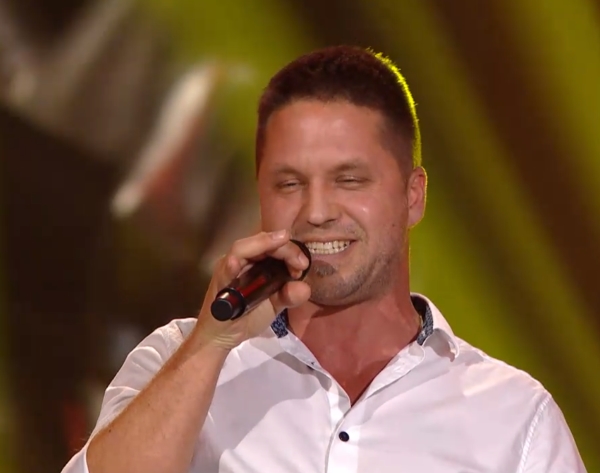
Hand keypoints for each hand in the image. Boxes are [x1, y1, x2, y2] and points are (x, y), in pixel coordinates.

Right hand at [193, 230, 310, 349]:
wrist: (223, 337)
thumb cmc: (247, 317)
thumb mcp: (274, 305)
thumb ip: (290, 295)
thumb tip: (304, 287)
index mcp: (255, 262)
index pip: (273, 245)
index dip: (290, 250)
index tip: (303, 265)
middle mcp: (241, 261)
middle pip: (260, 242)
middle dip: (283, 247)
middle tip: (300, 263)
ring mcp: (227, 269)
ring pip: (242, 248)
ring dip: (263, 244)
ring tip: (281, 241)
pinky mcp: (218, 283)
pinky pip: (224, 271)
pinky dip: (232, 266)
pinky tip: (238, 263)